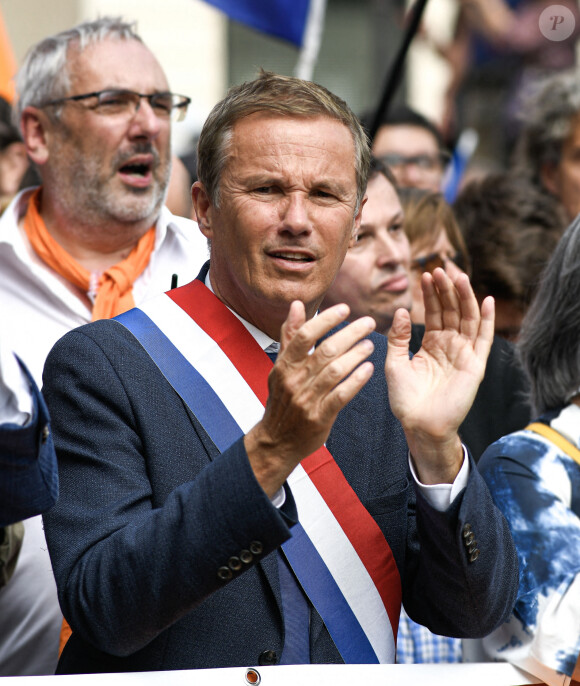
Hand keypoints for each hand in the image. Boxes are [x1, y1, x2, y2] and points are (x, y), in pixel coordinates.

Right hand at [244, 301, 375, 496]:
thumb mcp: (281, 367)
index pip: (305, 335)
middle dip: (350, 334)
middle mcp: (294, 380)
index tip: (345, 308)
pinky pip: (340, 396)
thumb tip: (297, 304)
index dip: (326, 319)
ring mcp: (306, 399)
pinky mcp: (319, 417)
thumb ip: (290, 335)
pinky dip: (356, 381)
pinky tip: (368, 369)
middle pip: (326, 350)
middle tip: (369, 323)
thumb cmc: (283, 399)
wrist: (277, 441)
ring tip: (370, 345)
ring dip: (356, 355)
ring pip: (335, 371)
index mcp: (284, 365)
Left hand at [386, 268, 493, 483]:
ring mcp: (464, 354)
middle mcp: (449, 345)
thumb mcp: (395, 363)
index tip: (424, 276)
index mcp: (431, 344)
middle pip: (451, 311)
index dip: (430, 295)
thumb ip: (398, 337)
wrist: (419, 425)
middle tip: (439, 270)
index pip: (434, 312)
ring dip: (465, 298)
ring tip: (458, 277)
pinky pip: (484, 338)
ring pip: (468, 319)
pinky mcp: (475, 365)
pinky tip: (487, 300)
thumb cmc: (405, 399)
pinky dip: (487, 319)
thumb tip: (401, 310)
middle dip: (446, 291)